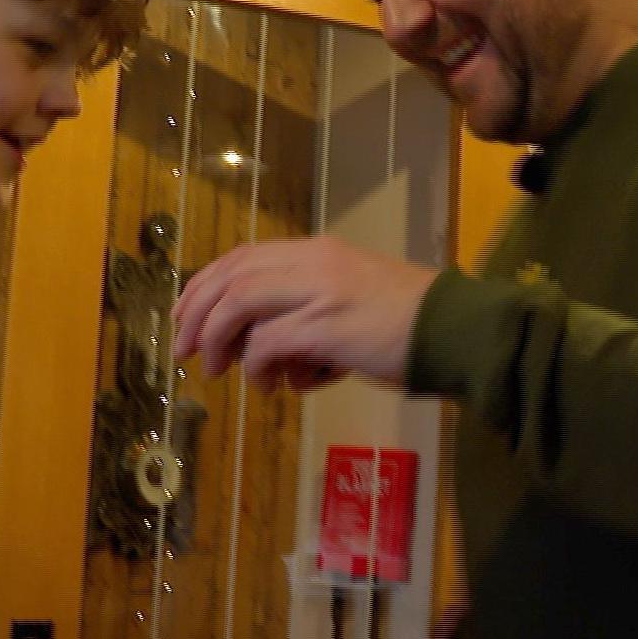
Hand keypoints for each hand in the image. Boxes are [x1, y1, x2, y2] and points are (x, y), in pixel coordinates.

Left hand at [171, 237, 439, 387]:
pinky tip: (269, 386)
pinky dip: (257, 367)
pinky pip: (267, 343)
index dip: (205, 284)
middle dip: (197, 312)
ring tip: (215, 369)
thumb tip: (264, 351)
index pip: (243, 257)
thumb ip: (305, 311)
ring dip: (217, 338)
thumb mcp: (350, 299)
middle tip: (182, 348)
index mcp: (317, 251)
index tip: (184, 314)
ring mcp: (319, 291)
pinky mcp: (326, 326)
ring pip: (239, 302)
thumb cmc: (408, 321)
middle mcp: (313, 262)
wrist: (455, 330)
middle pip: (231, 276)